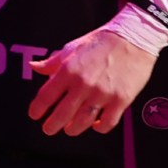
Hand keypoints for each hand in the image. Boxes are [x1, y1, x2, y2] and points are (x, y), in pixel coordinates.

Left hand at [29, 28, 157, 135]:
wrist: (134, 37)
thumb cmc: (102, 42)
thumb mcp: (72, 48)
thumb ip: (52, 62)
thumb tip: (34, 66)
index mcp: (68, 71)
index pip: (46, 96)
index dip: (37, 109)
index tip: (35, 114)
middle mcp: (83, 84)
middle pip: (62, 113)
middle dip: (52, 125)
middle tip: (48, 129)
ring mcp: (103, 93)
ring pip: (83, 121)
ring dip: (73, 129)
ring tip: (70, 129)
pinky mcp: (122, 99)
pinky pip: (108, 121)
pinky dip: (100, 127)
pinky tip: (96, 125)